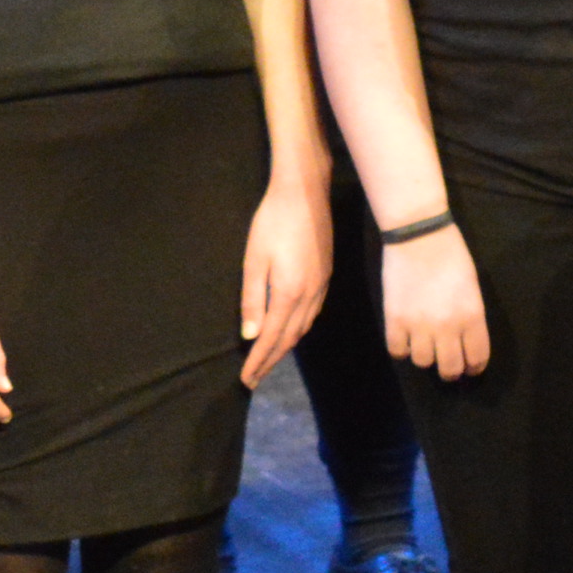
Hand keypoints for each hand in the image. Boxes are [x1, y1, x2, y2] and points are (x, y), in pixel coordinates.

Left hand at [238, 173, 328, 384]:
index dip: (259, 360)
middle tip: (255, 379)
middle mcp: (309, 296)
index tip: (247, 379)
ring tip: (270, 361)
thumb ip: (253, 299)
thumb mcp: (254, 259)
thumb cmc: (272, 222)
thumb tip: (251, 335)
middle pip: (290, 338)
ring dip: (286, 347)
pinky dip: (299, 330)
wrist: (305, 193)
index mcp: (289, 293)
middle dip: (272, 360)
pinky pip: (312, 314)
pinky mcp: (325, 276)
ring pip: (303, 328)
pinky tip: (291, 330)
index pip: (272, 337)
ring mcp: (321, 286)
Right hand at [380, 218, 490, 376]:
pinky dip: (402, 349)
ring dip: (425, 357)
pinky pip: (398, 351)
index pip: (477, 358)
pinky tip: (406, 338)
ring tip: (424, 344)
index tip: (470, 367)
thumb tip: (465, 340)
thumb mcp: (472, 287)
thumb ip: (470, 316)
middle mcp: (447, 327)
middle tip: (447, 365)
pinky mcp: (395, 320)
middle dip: (451, 371)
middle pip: (450, 369)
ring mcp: (419, 325)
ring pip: (423, 362)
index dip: (474, 367)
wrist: (418, 236)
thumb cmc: (451, 255)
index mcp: (472, 317)